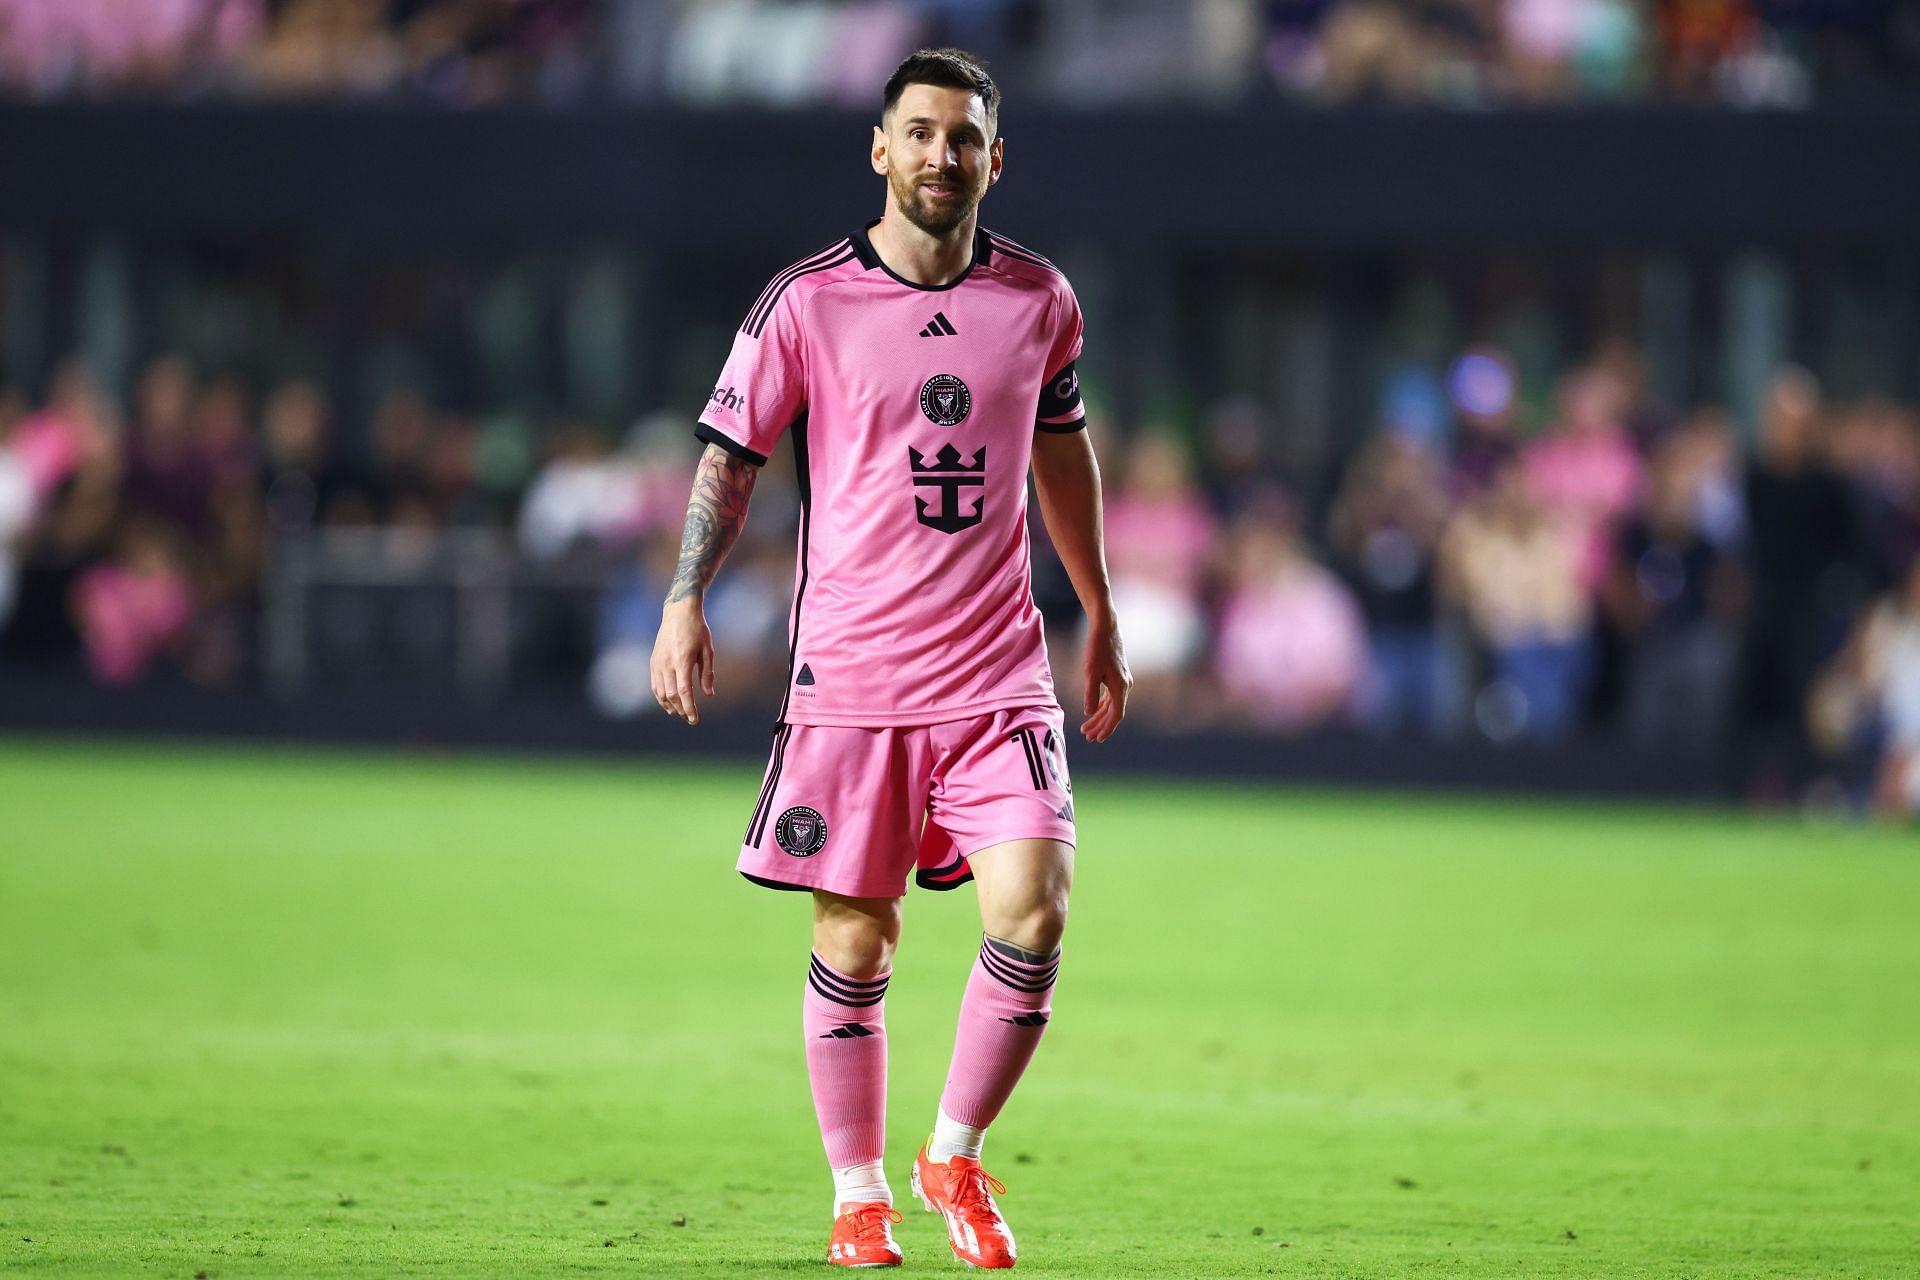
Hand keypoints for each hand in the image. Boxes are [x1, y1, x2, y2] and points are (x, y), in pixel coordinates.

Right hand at [650, 599, 714, 724]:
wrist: (678, 612)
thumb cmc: (697, 630)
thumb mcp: (708, 650)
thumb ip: (707, 673)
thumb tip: (709, 694)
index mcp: (683, 660)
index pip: (684, 691)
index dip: (689, 708)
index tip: (694, 720)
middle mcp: (667, 663)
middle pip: (672, 695)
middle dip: (681, 709)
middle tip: (690, 719)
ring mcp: (658, 662)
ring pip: (660, 692)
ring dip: (669, 705)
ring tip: (679, 713)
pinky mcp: (653, 661)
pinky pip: (654, 684)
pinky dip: (660, 696)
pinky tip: (667, 703)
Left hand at [1079, 615, 1130, 742]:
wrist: (1105, 628)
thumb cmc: (1097, 649)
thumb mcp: (1090, 672)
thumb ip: (1090, 693)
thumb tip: (1089, 713)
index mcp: (1120, 687)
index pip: (1116, 715)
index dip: (1107, 728)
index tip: (1097, 739)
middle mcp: (1125, 686)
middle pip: (1114, 713)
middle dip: (1101, 725)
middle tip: (1087, 736)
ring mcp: (1122, 681)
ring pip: (1112, 705)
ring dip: (1100, 717)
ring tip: (1087, 727)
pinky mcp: (1117, 675)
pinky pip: (1111, 696)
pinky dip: (1103, 706)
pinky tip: (1094, 710)